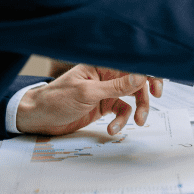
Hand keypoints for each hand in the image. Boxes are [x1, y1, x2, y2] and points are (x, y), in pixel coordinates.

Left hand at [16, 64, 163, 135]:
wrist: (37, 118)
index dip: (148, 72)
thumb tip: (140, 76)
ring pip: (132, 98)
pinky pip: (121, 112)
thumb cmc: (55, 99)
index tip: (157, 86)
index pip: (131, 64)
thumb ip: (116, 86)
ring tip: (136, 122)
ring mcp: (105, 91)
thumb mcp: (87, 93)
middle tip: (149, 106)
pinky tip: (112, 129)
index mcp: (102, 66)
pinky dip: (120, 121)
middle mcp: (106, 76)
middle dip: (145, 95)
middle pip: (136, 81)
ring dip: (136, 110)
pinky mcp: (103, 105)